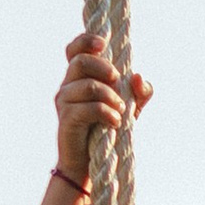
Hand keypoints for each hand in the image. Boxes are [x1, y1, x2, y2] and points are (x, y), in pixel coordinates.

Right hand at [55, 31, 150, 187]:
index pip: (74, 50)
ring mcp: (64, 101)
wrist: (90, 163)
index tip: (103, 43)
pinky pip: (88, 108)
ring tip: (121, 110)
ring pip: (87, 86)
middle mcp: (68, 85)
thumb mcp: (130, 108)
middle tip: (117, 79)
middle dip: (103, 67)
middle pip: (80, 61)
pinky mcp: (66, 119)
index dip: (85, 41)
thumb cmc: (108, 129)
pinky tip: (116, 122)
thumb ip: (139, 92)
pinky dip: (106, 113)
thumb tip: (138, 77)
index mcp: (80, 76)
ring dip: (110, 96)